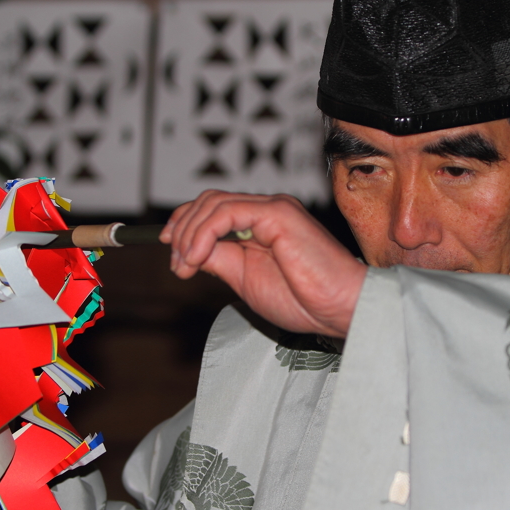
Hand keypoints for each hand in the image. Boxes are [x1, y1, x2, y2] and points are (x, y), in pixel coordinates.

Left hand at [161, 191, 366, 337]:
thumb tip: (190, 252)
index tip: (169, 249)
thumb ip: (219, 260)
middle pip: (208, 201)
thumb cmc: (304, 301)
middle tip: (178, 266)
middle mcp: (267, 210)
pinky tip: (198, 257)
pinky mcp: (277, 213)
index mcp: (261, 224)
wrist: (339, 308)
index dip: (185, 224)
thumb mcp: (245, 280)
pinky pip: (227, 212)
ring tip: (186, 265)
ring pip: (213, 204)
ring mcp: (273, 208)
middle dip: (182, 231)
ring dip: (189, 235)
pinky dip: (204, 234)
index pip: (213, 209)